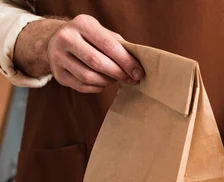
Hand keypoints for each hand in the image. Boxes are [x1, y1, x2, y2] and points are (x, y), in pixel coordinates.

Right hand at [14, 15, 143, 92]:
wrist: (57, 41)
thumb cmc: (90, 39)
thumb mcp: (103, 33)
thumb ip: (120, 46)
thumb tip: (138, 67)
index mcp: (82, 24)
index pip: (108, 45)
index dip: (126, 62)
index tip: (138, 73)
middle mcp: (66, 38)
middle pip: (97, 62)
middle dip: (119, 74)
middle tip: (131, 80)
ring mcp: (58, 57)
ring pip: (89, 77)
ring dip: (107, 82)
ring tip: (115, 79)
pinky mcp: (58, 74)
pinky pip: (83, 87)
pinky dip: (98, 87)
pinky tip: (103, 83)